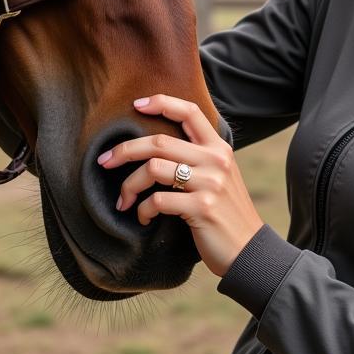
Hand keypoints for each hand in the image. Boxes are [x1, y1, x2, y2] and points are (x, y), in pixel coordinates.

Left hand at [98, 94, 264, 277]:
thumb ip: (198, 158)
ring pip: (153, 169)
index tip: (136, 105)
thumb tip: (157, 147)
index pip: (190, 112)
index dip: (162, 103)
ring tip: (123, 200)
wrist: (249, 251)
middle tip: (104, 161)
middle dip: (125, 150)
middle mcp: (216, 160)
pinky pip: (157, 200)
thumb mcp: (220, 177)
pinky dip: (142, 210)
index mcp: (219, 148)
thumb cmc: (226, 213)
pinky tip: (143, 218)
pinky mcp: (202, 207)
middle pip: (159, 142)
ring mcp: (210, 182)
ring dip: (129, 186)